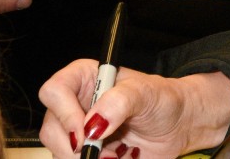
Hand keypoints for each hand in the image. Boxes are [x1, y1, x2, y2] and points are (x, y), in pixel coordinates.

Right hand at [39, 63, 229, 158]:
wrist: (179, 126)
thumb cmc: (163, 99)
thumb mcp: (146, 92)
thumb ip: (119, 102)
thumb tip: (93, 124)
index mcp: (84, 79)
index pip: (53, 92)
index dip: (64, 114)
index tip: (85, 133)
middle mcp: (76, 105)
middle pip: (51, 130)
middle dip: (77, 147)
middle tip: (106, 152)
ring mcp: (80, 132)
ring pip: (62, 153)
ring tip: (119, 154)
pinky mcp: (88, 153)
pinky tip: (119, 158)